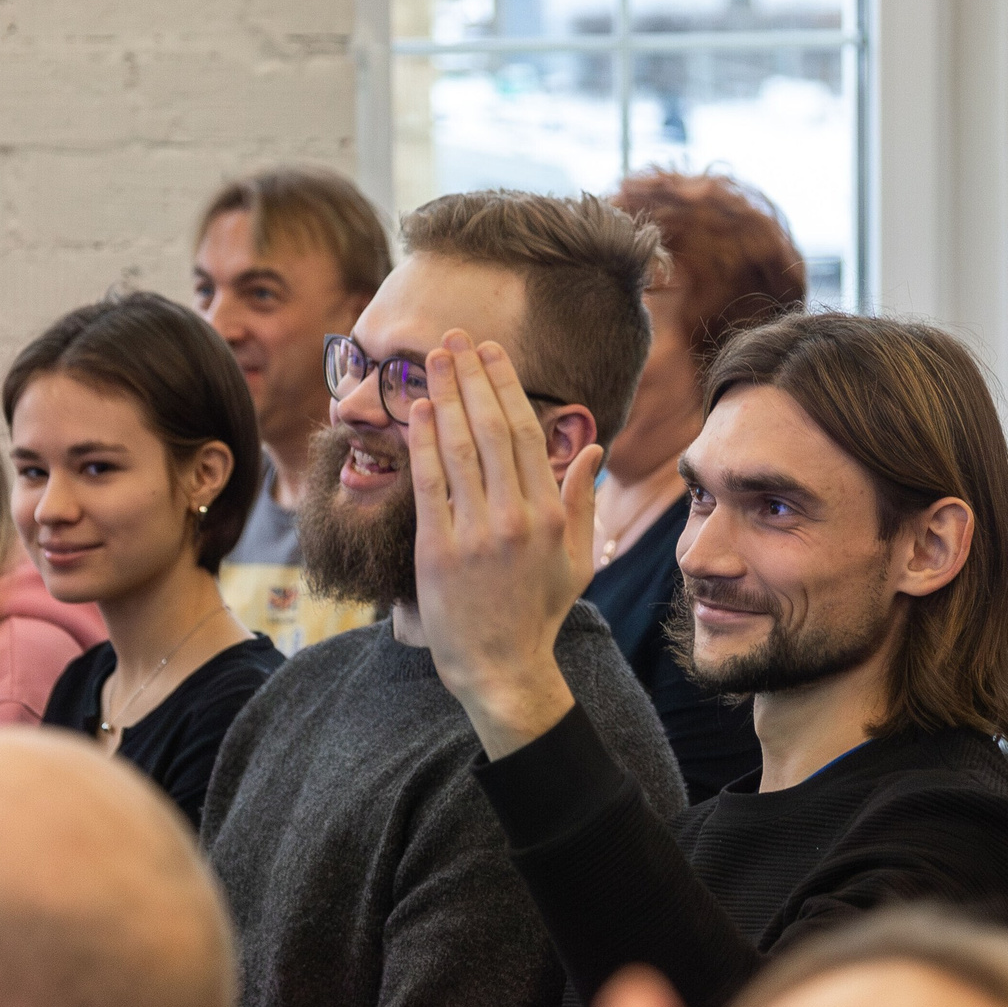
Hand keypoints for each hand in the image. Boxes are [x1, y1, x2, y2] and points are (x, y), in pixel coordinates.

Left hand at [408, 332, 596, 760]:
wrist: (502, 668)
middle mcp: (515, 517)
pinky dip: (423, 444)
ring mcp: (475, 533)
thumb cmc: (539, 613)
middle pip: (490, 429)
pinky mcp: (439, 551)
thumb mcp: (576, 559)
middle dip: (472, 377)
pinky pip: (430, 485)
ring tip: (434, 359)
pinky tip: (417, 410)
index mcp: (549, 514)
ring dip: (445, 396)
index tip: (491, 353)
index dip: (505, 387)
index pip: (524, 433)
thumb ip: (581, 501)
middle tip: (456, 338)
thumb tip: (590, 449)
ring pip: (458, 449)